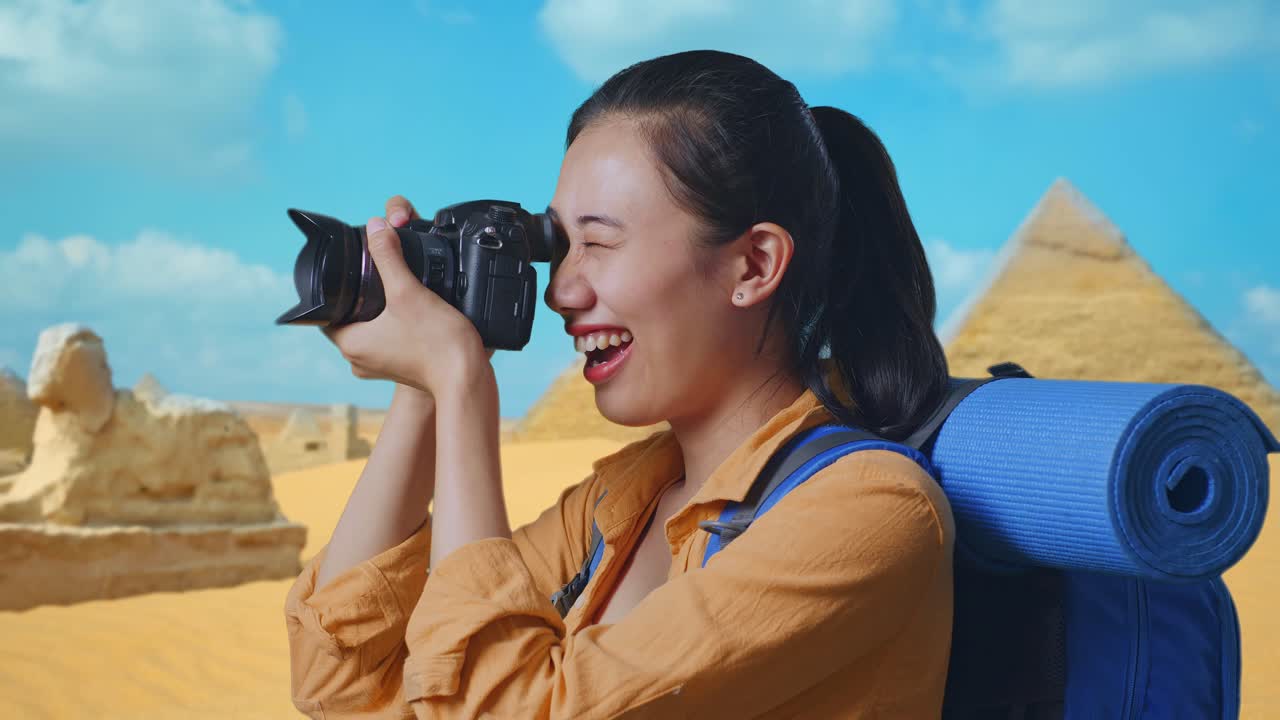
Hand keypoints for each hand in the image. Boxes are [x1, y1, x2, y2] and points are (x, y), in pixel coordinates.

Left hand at [321, 195, 495, 397]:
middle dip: (361, 295)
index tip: (353, 268)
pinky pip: (387, 340)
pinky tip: (411, 311)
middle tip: (377, 273)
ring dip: (378, 310)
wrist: (468, 379)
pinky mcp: (400, 369)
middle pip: (349, 316)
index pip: (327, 309)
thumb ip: (389, 256)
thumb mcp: (408, 291)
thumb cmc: (437, 342)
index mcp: (350, 344)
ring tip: (394, 288)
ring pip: (369, 328)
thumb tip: (376, 225)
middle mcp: (359, 360)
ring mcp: (379, 367)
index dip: (337, 286)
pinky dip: (394, 325)